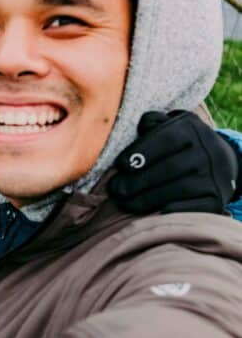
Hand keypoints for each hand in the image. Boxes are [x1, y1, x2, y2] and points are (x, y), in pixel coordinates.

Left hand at [109, 110, 238, 214]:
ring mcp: (213, 177)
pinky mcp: (216, 199)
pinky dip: (170, 211)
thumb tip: (142, 127)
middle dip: (138, 181)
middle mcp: (206, 152)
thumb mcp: (171, 125)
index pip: (166, 138)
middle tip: (116, 189)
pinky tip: (149, 214)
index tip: (120, 165)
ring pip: (179, 189)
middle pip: (170, 168)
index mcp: (191, 129)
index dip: (142, 152)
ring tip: (124, 203)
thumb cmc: (181, 143)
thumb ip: (153, 123)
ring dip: (147, 199)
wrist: (221, 163)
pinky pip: (192, 208)